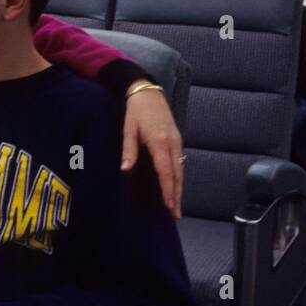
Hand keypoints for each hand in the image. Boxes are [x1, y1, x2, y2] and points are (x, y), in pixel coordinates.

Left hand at [123, 88, 183, 217]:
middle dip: (177, 195)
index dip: (168, 189)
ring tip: (177, 205)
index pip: (165, 171)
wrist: (148, 92)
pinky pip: (180, 162)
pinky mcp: (177, 139)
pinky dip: (179, 176)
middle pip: (177, 174)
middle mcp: (172, 143)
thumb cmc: (135, 111)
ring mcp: (177, 141)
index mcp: (159, 142)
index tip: (169, 205)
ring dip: (179, 187)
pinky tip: (175, 185)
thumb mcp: (128, 128)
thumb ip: (129, 150)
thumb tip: (125, 169)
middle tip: (176, 214)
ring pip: (180, 169)